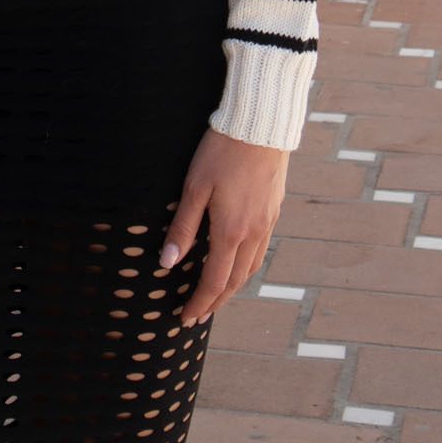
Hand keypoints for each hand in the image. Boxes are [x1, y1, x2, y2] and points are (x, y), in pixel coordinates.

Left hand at [159, 126, 289, 325]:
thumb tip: (168, 263)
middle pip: (235, 282)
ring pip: (251, 267)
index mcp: (231, 232)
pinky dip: (246, 265)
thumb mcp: (194, 188)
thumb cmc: (221, 152)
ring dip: (232, 286)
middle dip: (215, 302)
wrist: (260, 125)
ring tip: (215, 294)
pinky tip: (237, 260)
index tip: (185, 317)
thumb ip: (183, 228)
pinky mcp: (274, 209)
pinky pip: (261, 249)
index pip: (214, 282)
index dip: (199, 303)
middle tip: (197, 315)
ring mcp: (268, 222)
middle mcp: (254, 233)